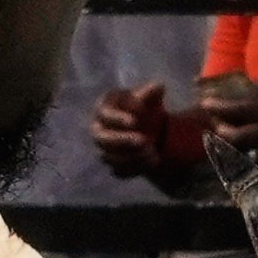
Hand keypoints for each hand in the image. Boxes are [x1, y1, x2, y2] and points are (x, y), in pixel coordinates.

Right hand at [90, 81, 206, 184]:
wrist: (148, 129)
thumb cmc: (143, 108)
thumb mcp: (148, 98)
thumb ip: (151, 93)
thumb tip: (158, 86)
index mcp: (104, 109)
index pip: (104, 114)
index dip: (117, 119)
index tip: (134, 122)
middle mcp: (99, 130)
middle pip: (102, 139)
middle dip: (122, 141)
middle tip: (144, 141)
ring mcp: (104, 149)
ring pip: (110, 157)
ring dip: (131, 157)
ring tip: (153, 152)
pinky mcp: (113, 164)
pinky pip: (118, 171)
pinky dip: (134, 169)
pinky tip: (151, 162)